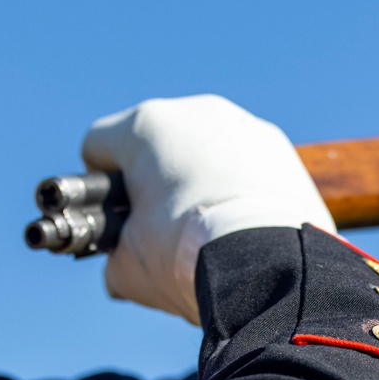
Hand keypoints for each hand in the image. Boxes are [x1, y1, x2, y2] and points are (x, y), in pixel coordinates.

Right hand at [82, 95, 334, 323]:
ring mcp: (243, 125)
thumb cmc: (186, 256)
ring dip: (199, 182)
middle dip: (155, 183)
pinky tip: (243, 226)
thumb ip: (113, 257)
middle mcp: (194, 111)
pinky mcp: (279, 148)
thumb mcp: (128, 268)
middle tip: (163, 231)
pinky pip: (245, 163)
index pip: (98, 148)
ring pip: (204, 151)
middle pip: (156, 147)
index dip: (100, 187)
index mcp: (146, 126)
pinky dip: (238, 188)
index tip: (116, 218)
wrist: (267, 267)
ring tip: (209, 230)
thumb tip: (120, 267)